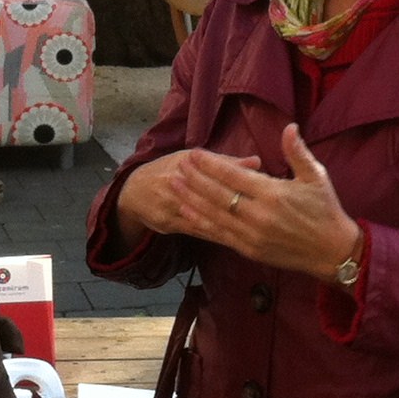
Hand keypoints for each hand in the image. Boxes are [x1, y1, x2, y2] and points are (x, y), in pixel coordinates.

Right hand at [113, 147, 259, 247]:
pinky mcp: (169, 223)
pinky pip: (197, 230)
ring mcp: (172, 204)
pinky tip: (234, 239)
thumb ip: (225, 160)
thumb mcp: (191, 158)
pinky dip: (215, 234)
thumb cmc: (169, 170)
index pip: (217, 170)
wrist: (133, 191)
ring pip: (205, 214)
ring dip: (229, 222)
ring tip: (253, 229)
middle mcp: (177, 183)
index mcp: (185, 162)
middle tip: (264, 211)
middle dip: (237, 202)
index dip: (240, 179)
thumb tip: (257, 160)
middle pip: (212, 193)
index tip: (264, 187)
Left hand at [169, 125, 361, 282]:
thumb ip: (297, 152)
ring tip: (174, 185)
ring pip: (214, 215)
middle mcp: (258, 215)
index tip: (194, 154)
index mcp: (273, 194)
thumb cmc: (325, 210)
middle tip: (177, 166)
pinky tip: (187, 213)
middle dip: (195, 179)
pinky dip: (201, 223)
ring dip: (191, 200)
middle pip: (218, 194)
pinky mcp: (250, 250)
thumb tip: (289, 127)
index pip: (234, 176)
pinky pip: (219, 235)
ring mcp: (252, 235)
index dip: (211, 164)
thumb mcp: (316, 176)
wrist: (333, 251)